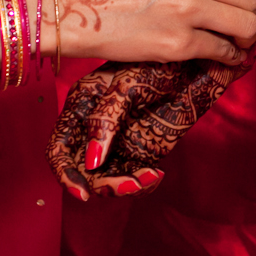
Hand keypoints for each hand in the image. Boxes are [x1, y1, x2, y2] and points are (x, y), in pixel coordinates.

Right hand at [46, 58, 251, 199]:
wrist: (195, 63)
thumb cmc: (158, 63)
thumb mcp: (127, 85)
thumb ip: (105, 120)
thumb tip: (92, 161)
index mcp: (80, 106)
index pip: (59, 148)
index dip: (65, 174)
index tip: (83, 193)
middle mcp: (94, 128)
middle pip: (83, 171)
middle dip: (102, 185)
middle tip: (130, 185)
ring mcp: (117, 142)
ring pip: (108, 179)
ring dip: (124, 187)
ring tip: (148, 179)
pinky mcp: (141, 151)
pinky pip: (133, 178)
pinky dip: (142, 184)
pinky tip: (156, 175)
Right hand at [53, 0, 255, 65]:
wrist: (63, 8)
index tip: (234, 1)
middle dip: (247, 12)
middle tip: (238, 25)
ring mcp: (187, 8)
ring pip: (245, 25)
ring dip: (243, 37)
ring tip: (234, 43)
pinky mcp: (177, 43)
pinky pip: (222, 51)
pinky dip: (228, 57)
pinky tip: (223, 58)